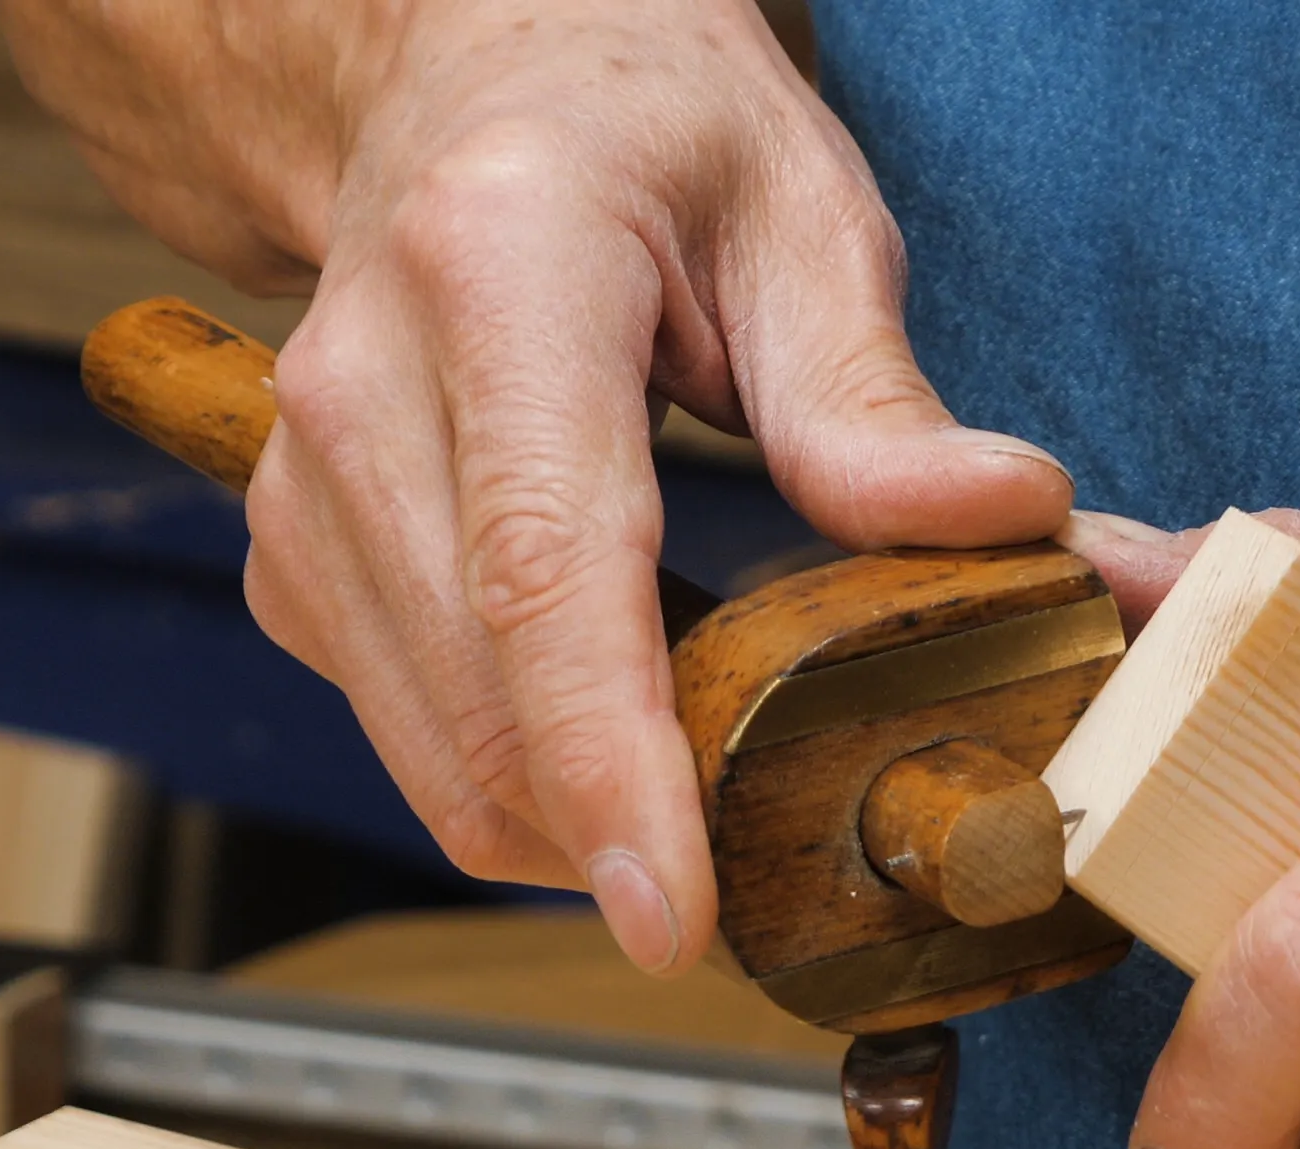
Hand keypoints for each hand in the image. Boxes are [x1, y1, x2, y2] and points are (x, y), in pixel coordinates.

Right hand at [0, 0, 1072, 968]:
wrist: (461, 72)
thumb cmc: (635, 122)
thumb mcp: (799, 206)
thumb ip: (875, 395)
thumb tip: (1005, 523)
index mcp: (496, 269)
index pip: (543, 568)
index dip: (607, 763)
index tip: (668, 912)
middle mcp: (361, 385)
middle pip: (480, 701)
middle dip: (626, 835)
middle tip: (781, 879)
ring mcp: (302, 485)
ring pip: (434, 756)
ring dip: (578, 826)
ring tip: (716, 802)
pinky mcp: (294, 560)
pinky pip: (411, 737)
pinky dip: (525, 780)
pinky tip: (617, 732)